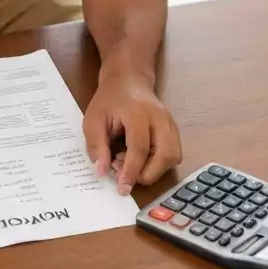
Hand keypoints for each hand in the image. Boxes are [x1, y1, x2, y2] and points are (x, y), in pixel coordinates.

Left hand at [83, 67, 181, 195]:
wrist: (128, 80)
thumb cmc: (109, 100)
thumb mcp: (93, 119)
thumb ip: (96, 145)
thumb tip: (102, 172)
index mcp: (138, 112)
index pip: (140, 147)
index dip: (131, 171)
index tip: (122, 188)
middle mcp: (160, 118)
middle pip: (165, 155)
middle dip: (146, 174)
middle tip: (124, 174)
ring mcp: (171, 123)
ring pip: (173, 157)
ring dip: (154, 170)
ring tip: (131, 165)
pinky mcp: (174, 130)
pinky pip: (173, 154)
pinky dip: (159, 164)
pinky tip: (142, 160)